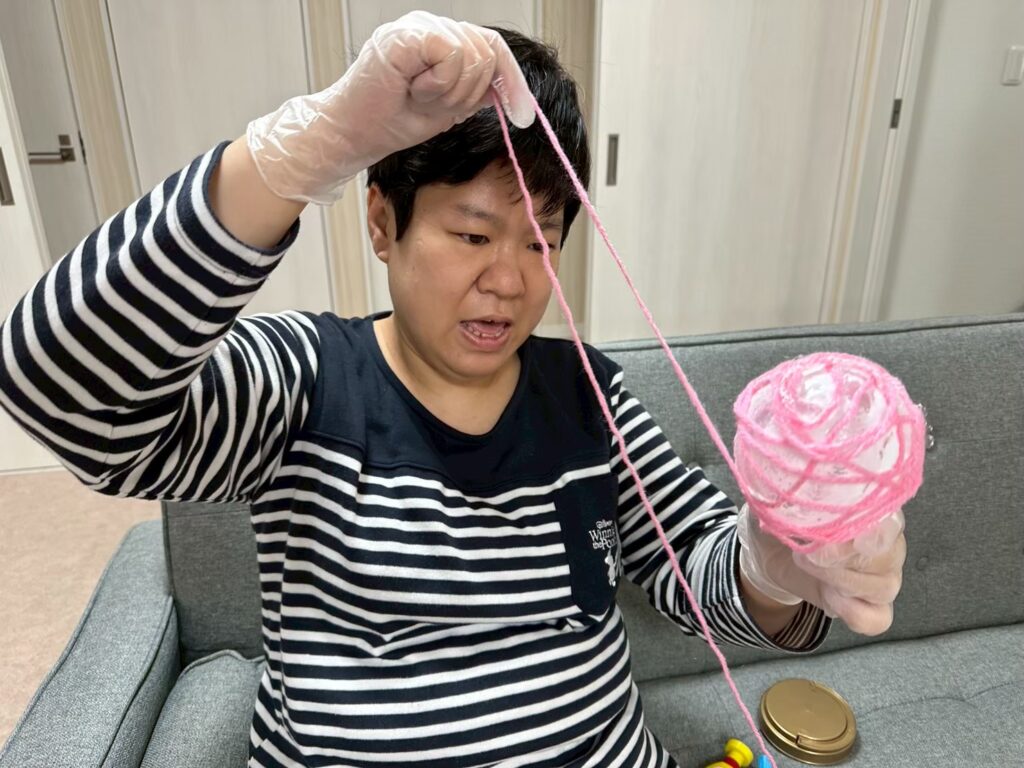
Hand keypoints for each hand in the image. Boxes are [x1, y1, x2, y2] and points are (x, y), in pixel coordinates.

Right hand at [246, 10, 534, 204]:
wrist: (356, 132)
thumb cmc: (392, 119)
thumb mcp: (450, 107)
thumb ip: (478, 91)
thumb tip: (513, 91)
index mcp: (443, 39)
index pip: (493, 48)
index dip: (512, 81)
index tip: (523, 116)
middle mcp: (432, 25)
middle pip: (488, 53)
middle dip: (470, 93)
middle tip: (434, 104)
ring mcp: (419, 25)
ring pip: (473, 56)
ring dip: (450, 91)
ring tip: (419, 96)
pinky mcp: (407, 33)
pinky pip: (452, 56)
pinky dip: (438, 83)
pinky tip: (413, 89)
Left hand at [737, 503, 906, 635]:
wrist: (772, 552)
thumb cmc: (782, 521)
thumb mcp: (777, 505)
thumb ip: (790, 502)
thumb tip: (792, 505)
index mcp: (871, 509)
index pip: (890, 522)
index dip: (873, 533)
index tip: (847, 541)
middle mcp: (888, 541)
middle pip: (886, 557)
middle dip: (843, 559)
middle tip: (808, 555)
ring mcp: (886, 575)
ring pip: (883, 587)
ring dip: (840, 581)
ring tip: (809, 566)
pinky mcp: (874, 605)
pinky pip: (878, 618)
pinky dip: (851, 612)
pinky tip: (829, 597)